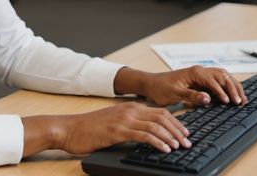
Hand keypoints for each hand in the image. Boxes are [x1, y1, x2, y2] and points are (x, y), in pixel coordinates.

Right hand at [48, 103, 190, 154]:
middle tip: (187, 142)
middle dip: (178, 130)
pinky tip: (164, 149)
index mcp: (131, 107)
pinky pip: (143, 135)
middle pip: (163, 117)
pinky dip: (157, 142)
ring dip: (171, 137)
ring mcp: (124, 119)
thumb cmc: (89, 129)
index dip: (176, 123)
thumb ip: (131, 125)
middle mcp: (131, 110)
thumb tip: (147, 135)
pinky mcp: (118, 131)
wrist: (69, 129)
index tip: (184, 133)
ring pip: (156, 125)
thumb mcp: (114, 123)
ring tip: (180, 146)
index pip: (161, 112)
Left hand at [116, 66, 246, 106]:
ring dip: (233, 86)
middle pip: (223, 76)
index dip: (223, 91)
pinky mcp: (201, 79)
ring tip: (242, 99)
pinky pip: (218, 81)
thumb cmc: (161, 88)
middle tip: (241, 101)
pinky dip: (227, 87)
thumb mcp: (174, 94)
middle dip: (234, 88)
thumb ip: (192, 96)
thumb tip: (208, 99)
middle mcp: (200, 71)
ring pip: (223, 77)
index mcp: (195, 73)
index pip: (214, 80)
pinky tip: (232, 95)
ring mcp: (201, 74)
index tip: (229, 102)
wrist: (151, 84)